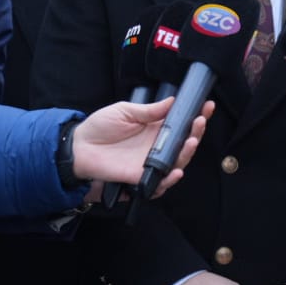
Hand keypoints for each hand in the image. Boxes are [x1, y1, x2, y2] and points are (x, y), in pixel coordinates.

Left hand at [72, 98, 213, 198]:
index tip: (206, 105)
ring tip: (191, 140)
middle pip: (184, 142)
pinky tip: (177, 170)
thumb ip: (149, 110)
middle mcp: (156, 146)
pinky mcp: (140, 177)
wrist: (78, 147)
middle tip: (200, 120)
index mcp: (154, 129)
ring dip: (187, 153)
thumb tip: (172, 101)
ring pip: (177, 162)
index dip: (195, 115)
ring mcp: (150, 163)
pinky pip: (160, 182)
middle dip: (196, 132)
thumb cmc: (99, 127)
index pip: (181, 123)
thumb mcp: (125, 111)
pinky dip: (170, 179)